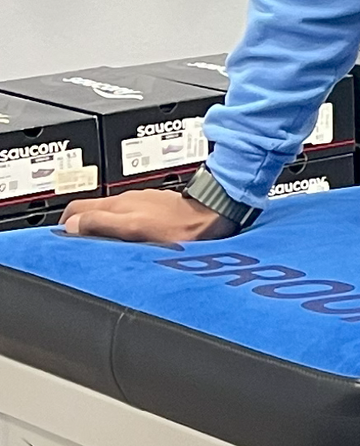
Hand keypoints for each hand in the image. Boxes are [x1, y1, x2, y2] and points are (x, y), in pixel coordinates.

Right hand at [57, 188, 225, 245]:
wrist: (216, 214)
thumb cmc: (182, 225)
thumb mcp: (135, 228)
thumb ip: (102, 225)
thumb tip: (72, 227)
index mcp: (118, 203)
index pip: (76, 208)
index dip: (63, 224)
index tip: (57, 240)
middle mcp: (129, 199)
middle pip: (92, 209)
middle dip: (79, 224)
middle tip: (75, 245)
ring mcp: (145, 203)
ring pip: (112, 213)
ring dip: (101, 226)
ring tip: (100, 245)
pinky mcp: (160, 210)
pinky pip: (132, 217)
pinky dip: (122, 228)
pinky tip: (130, 240)